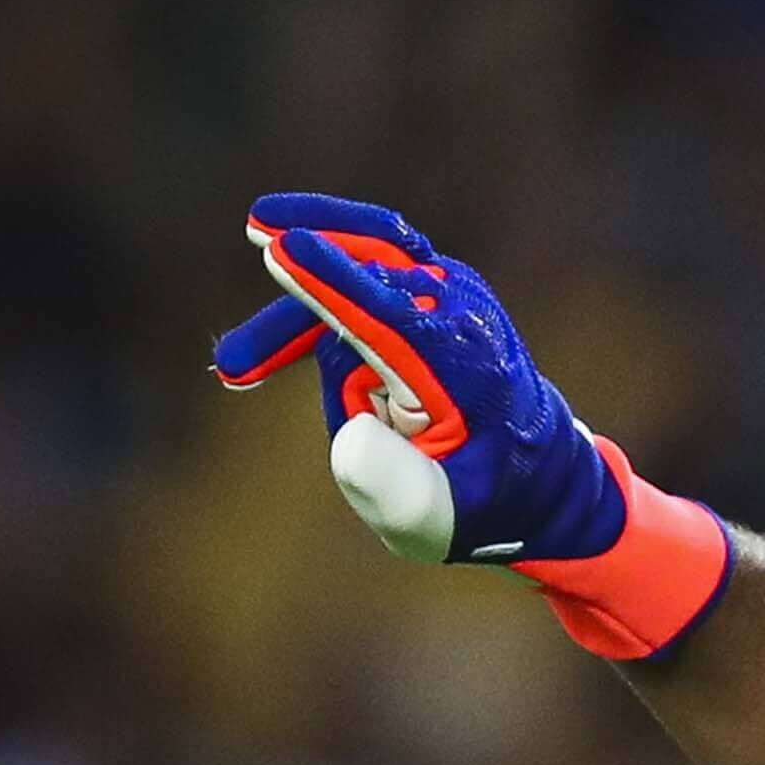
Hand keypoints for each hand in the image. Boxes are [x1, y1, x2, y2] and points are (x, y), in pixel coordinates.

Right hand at [210, 192, 627, 567]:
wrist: (531, 473)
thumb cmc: (483, 500)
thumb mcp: (442, 516)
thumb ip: (399, 489)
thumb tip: (351, 435)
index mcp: (469, 368)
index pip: (393, 314)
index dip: (335, 280)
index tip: (284, 248)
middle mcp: (458, 315)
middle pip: (366, 270)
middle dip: (303, 286)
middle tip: (236, 322)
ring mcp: (441, 292)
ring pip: (351, 271)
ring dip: (290, 320)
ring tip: (234, 370)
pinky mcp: (418, 289)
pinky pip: (353, 281)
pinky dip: (307, 306)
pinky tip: (250, 362)